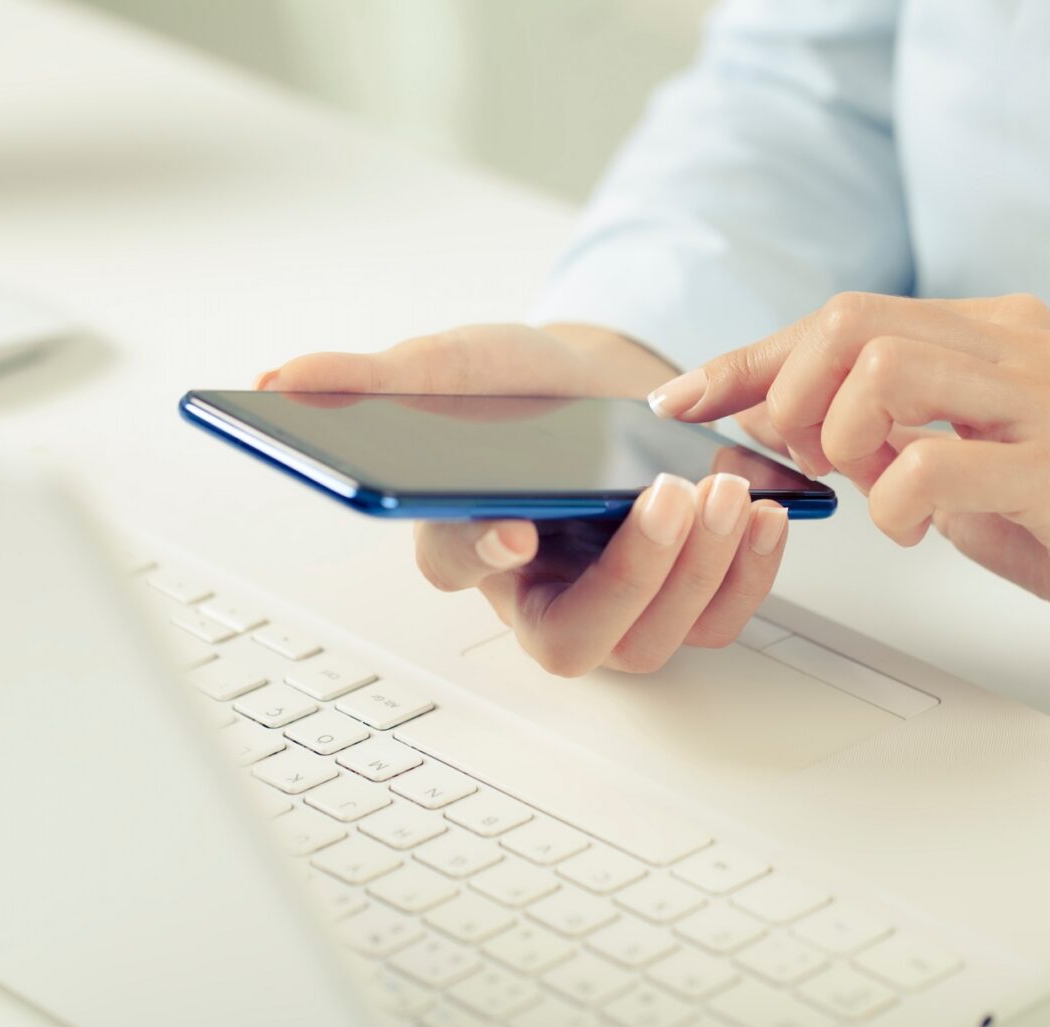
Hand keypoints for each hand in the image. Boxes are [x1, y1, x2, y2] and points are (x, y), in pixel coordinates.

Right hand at [259, 323, 789, 674]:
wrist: (606, 384)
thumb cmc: (525, 389)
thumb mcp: (456, 365)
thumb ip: (378, 376)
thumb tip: (280, 377)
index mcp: (470, 542)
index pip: (459, 568)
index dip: (481, 555)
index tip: (513, 528)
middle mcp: (540, 591)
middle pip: (575, 637)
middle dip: (631, 577)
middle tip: (673, 498)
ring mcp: (614, 602)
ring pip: (653, 638)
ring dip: (699, 572)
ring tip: (729, 494)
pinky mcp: (681, 597)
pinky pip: (718, 620)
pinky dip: (749, 575)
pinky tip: (768, 514)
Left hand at [647, 293, 1049, 706]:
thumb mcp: (952, 465)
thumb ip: (878, 434)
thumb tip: (775, 419)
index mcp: (989, 332)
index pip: (842, 318)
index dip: (748, 358)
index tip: (685, 400)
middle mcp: (1019, 345)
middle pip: (851, 323)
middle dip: (784, 391)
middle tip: (789, 458)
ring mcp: (1047, 400)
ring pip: (888, 368)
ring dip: (837, 435)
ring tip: (854, 484)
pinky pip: (939, 462)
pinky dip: (895, 499)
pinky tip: (910, 526)